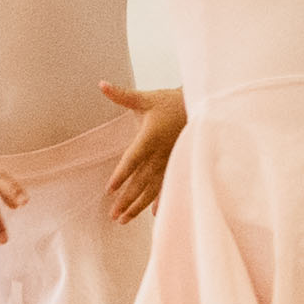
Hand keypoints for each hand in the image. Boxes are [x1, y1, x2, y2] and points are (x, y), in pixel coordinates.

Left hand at [96, 81, 186, 223]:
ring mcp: (170, 162)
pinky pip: (168, 186)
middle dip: (126, 199)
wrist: (201, 106)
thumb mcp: (146, 98)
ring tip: (123, 219)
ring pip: (152, 188)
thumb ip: (122, 95)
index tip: (110, 190)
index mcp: (150, 137)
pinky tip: (154, 215)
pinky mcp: (177, 165)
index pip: (132, 159)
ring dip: (138, 205)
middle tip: (113, 215)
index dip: (122, 175)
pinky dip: (161, 201)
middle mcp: (160, 153)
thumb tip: (102, 85)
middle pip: (140, 181)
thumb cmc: (171, 102)